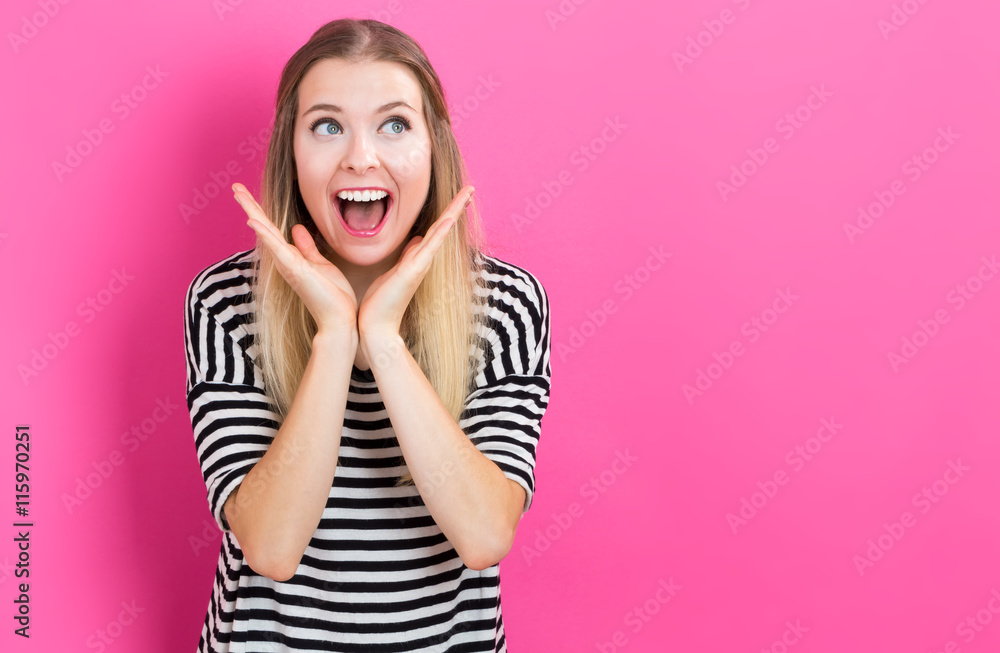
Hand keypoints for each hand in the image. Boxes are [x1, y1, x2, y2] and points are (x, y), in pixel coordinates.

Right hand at [233, 182, 358, 335]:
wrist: (339, 320)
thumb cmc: (333, 296)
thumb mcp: (320, 264)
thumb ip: (307, 247)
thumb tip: (297, 229)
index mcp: (291, 257)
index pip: (272, 229)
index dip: (260, 211)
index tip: (246, 194)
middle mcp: (285, 260)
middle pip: (263, 228)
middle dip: (250, 206)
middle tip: (235, 186)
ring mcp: (288, 265)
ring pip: (266, 234)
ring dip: (253, 212)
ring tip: (239, 194)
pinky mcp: (295, 271)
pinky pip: (278, 248)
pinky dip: (265, 234)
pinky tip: (254, 221)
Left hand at [357, 185, 474, 345]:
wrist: (376, 325)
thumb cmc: (381, 301)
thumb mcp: (394, 271)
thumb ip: (407, 256)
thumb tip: (416, 241)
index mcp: (418, 258)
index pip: (435, 230)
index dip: (447, 212)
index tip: (459, 197)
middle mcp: (423, 260)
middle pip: (444, 227)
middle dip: (457, 207)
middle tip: (470, 189)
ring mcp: (421, 265)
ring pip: (441, 232)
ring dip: (454, 212)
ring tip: (467, 194)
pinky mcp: (413, 271)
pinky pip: (431, 247)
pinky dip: (442, 231)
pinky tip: (450, 218)